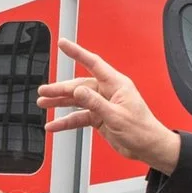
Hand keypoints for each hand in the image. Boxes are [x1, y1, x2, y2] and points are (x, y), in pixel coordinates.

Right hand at [37, 37, 181, 174]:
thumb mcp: (116, 116)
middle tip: (44, 91)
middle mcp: (108, 92)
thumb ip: (95, 103)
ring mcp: (103, 105)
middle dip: (60, 88)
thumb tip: (78, 91)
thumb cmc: (141, 130)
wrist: (147, 147)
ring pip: (77, 101)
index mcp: (116, 84)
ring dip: (60, 103)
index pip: (93, 63)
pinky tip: (55, 124)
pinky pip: (79, 117)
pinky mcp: (100, 118)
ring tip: (44, 103)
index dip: (77, 53)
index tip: (63, 44)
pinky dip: (66, 121)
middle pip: (79, 85)